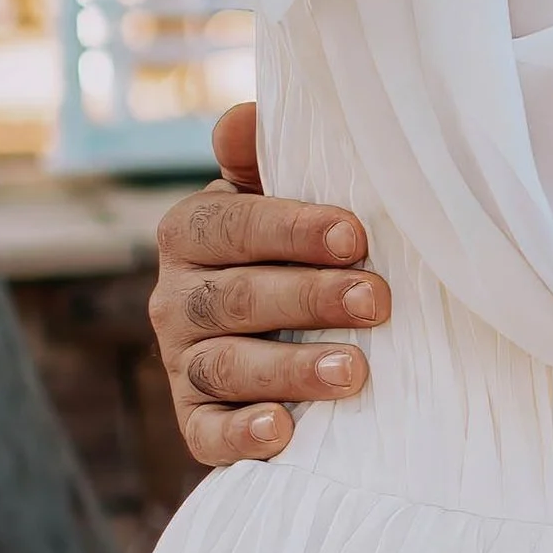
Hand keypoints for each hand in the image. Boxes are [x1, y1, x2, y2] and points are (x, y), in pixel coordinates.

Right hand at [149, 105, 388, 466]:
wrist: (288, 328)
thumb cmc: (297, 246)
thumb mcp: (279, 195)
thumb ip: (262, 158)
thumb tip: (247, 118)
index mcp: (193, 232)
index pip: (231, 226)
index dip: (291, 229)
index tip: (354, 235)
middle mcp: (176, 298)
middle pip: (236, 298)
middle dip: (309, 298)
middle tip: (376, 300)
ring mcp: (183, 363)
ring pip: (227, 366)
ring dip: (289, 369)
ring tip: (354, 370)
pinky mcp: (197, 422)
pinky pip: (207, 433)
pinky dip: (241, 434)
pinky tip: (281, 431)